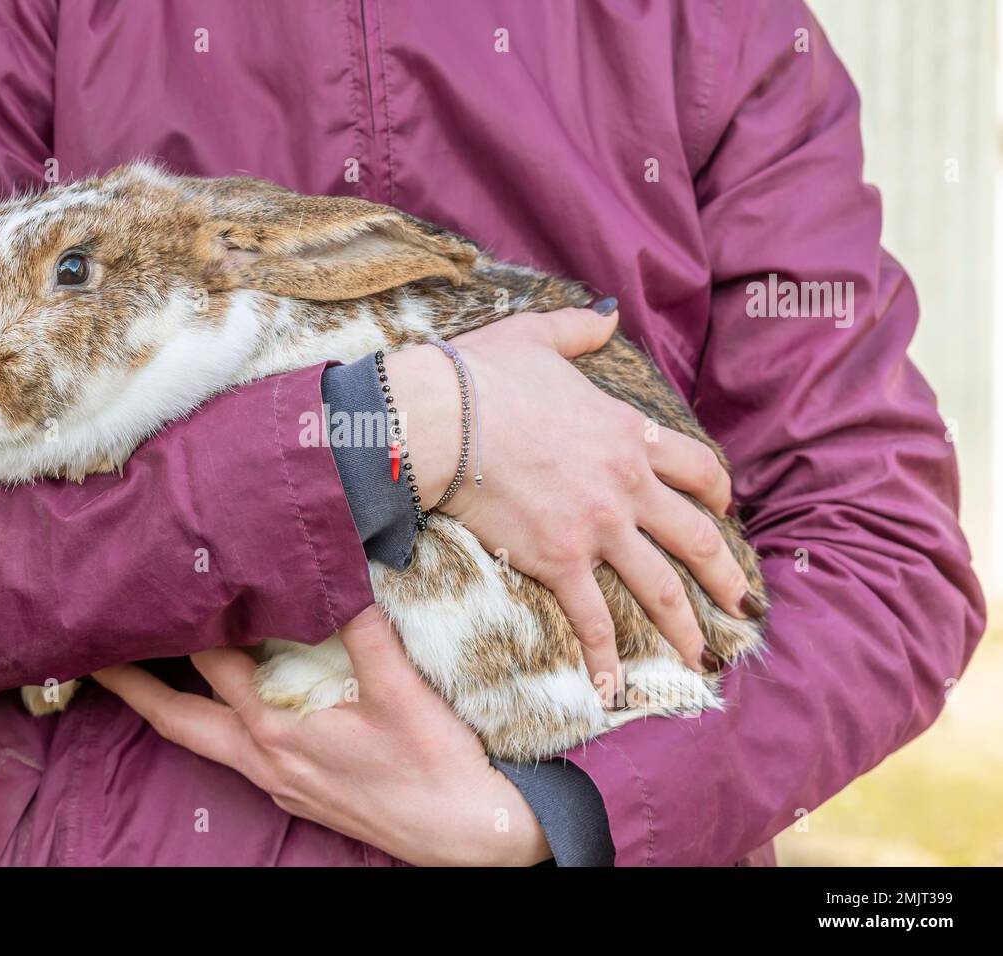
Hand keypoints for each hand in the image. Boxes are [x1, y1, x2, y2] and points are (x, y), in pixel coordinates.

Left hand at [93, 607, 552, 866]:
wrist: (468, 837)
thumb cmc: (436, 768)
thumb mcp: (402, 693)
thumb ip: (365, 631)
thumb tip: (340, 574)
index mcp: (278, 730)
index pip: (211, 665)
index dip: (179, 625)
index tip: (148, 590)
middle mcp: (265, 760)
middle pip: (178, 720)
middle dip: (132, 687)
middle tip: (92, 658)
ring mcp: (279, 783)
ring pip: (204, 742)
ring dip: (172, 708)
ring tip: (146, 678)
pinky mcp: (299, 794)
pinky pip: (237, 756)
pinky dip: (217, 726)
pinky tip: (230, 710)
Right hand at [383, 306, 752, 696]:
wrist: (444, 417)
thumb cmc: (484, 375)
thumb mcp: (540, 335)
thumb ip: (581, 331)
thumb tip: (606, 319)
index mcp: (628, 434)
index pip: (697, 468)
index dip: (718, 493)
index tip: (726, 511)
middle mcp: (627, 485)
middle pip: (697, 537)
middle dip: (726, 574)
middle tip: (744, 603)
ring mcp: (598, 527)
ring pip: (661, 586)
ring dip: (688, 626)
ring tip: (707, 658)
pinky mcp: (561, 561)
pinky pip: (594, 619)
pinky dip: (607, 658)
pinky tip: (615, 689)